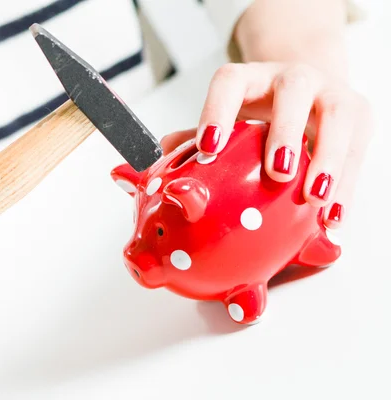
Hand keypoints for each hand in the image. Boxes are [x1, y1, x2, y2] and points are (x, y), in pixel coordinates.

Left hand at [161, 62, 373, 228]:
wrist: (312, 91)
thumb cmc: (263, 109)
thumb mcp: (232, 116)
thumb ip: (201, 136)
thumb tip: (164, 155)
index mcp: (251, 79)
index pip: (229, 84)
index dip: (216, 113)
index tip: (208, 149)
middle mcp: (293, 78)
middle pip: (292, 93)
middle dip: (285, 133)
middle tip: (277, 172)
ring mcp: (331, 93)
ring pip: (338, 117)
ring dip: (328, 160)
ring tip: (314, 197)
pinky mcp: (360, 115)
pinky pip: (358, 151)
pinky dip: (347, 187)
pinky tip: (333, 216)